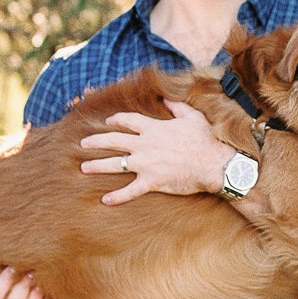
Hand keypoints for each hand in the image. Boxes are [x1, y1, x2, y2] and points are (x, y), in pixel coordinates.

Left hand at [79, 101, 231, 204]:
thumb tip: (166, 98)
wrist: (214, 164)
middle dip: (95, 141)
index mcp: (154, 128)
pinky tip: (105, 200)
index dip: (115, 119)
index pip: (127, 121)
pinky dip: (117, 196)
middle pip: (112, 141)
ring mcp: (146, 164)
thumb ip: (177, 107)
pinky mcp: (151, 182)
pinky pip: (130, 191)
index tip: (108, 121)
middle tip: (83, 143)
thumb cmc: (205, 140)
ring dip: (97, 166)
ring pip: (114, 164)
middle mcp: (145, 145)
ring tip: (84, 168)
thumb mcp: (193, 117)